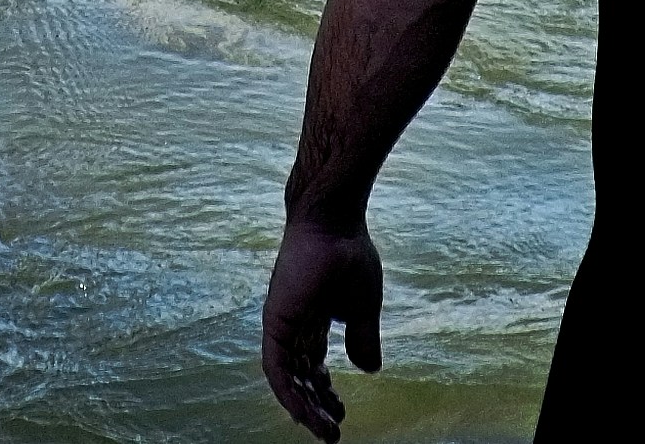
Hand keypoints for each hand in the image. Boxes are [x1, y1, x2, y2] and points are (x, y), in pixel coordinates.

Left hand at [260, 216, 384, 439]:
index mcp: (313, 320)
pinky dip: (289, 392)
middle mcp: (294, 325)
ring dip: (305, 407)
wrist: (334, 223)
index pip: (312, 367)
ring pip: (287, 379)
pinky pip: (276, 368)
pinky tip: (303, 412)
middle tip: (333, 430)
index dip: (325, 393)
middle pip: (300, 377)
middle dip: (316, 406)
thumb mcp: (363, 308)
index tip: (341, 414)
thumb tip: (369, 370)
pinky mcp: (275, 322)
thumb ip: (363, 338)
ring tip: (326, 430)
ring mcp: (282, 324)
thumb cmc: (350, 255)